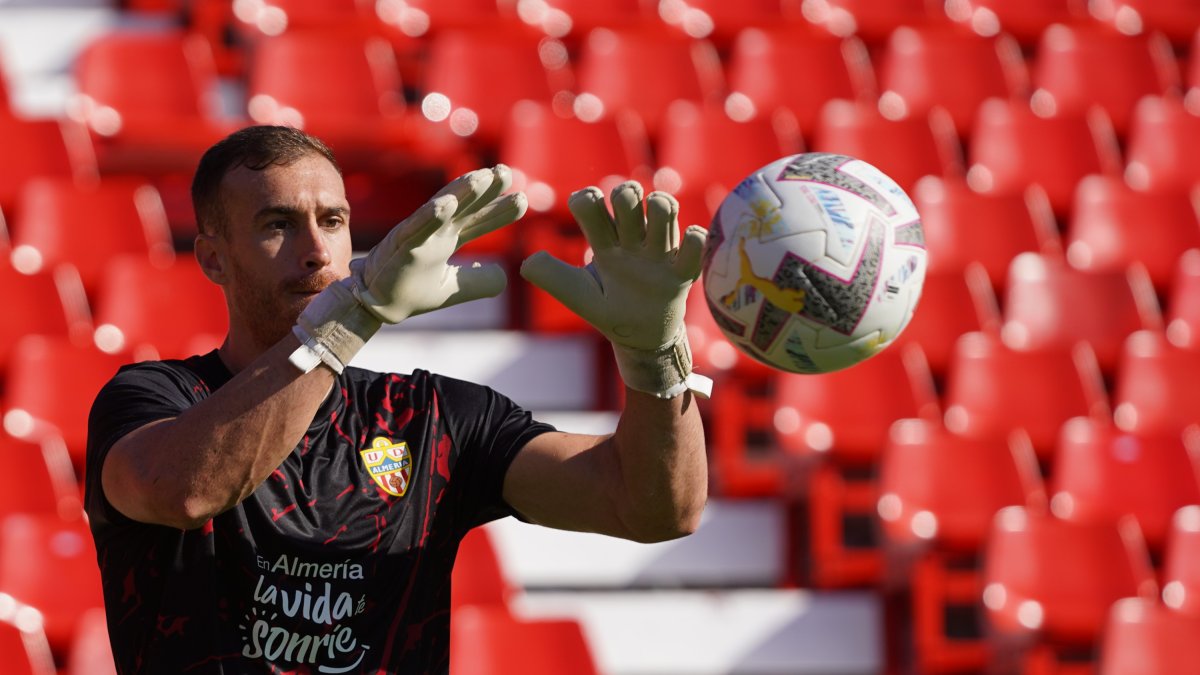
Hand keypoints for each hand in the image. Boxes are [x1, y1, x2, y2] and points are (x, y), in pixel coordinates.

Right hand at [291, 166, 525, 373]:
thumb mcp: (453, 290)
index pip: (478, 220)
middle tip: (507, 173)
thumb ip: (479, 282)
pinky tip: (445, 204)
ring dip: (462, 192)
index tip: (524, 199)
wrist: (376, 305)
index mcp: (447, 238)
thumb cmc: (410, 291)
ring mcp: (417, 235)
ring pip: (442, 208)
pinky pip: (416, 227)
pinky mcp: (401, 245)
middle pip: (464, 206)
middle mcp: (434, 230)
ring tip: (483, 177)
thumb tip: (505, 276)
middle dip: (486, 190)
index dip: (499, 210)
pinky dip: (430, 216)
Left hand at [520, 182, 710, 397]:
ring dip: (659, 206)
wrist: (640, 339)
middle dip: (624, 195)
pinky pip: (696, 241)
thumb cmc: (609, 310)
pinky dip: (693, 238)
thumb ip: (552, 277)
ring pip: (664, 206)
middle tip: (622, 217)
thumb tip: (526, 262)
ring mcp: (658, 251)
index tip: (585, 215)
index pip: (592, 202)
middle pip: (630, 195)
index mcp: (604, 241)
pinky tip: (682, 250)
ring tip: (655, 223)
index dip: (585, 200)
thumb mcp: (577, 295)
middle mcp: (632, 239)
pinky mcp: (682, 269)